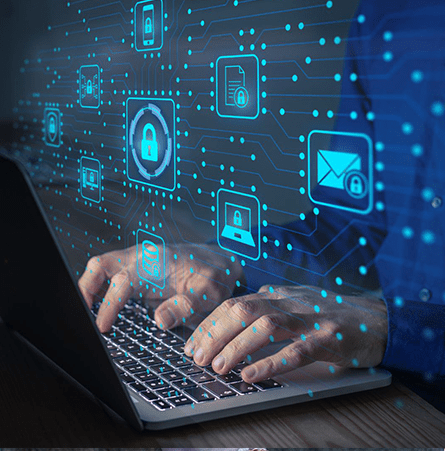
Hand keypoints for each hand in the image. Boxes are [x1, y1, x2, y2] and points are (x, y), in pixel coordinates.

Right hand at [78, 243, 243, 332]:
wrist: (219, 261)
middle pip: (100, 265)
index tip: (103, 327)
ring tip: (88, 315)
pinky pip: (111, 276)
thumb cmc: (214, 275)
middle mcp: (142, 259)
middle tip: (82, 317)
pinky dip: (101, 290)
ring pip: (102, 268)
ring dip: (90, 289)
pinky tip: (102, 308)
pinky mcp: (137, 271)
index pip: (122, 281)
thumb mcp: (209, 292)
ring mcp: (137, 263)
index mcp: (157, 263)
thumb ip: (186, 305)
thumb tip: (158, 320)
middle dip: (85, 289)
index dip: (109, 304)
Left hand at [183, 285, 387, 382]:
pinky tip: (252, 376)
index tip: (192, 343)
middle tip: (196, 357)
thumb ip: (267, 306)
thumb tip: (235, 315)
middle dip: (215, 334)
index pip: (234, 304)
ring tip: (218, 367)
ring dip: (237, 347)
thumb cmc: (328, 313)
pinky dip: (271, 363)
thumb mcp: (294, 303)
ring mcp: (309, 318)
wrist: (374, 317)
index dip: (209, 324)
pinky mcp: (328, 338)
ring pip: (266, 327)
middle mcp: (289, 302)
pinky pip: (296, 350)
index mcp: (278, 295)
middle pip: (243, 311)